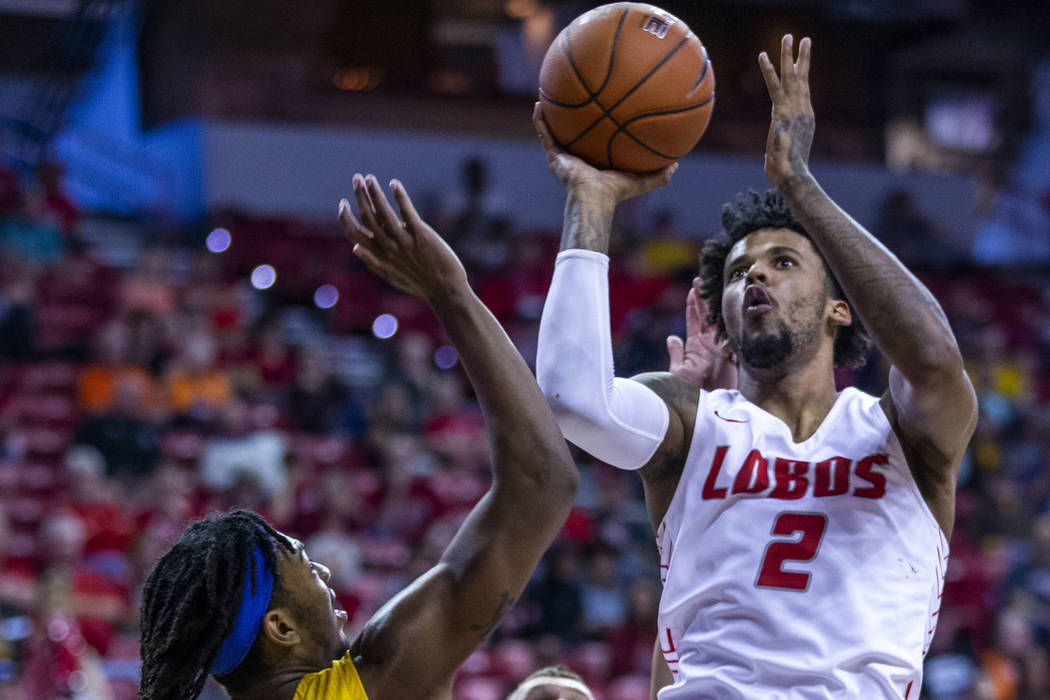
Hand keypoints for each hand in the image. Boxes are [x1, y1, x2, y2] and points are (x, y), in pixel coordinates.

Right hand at [339, 174, 468, 304]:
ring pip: (383, 213)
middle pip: (367, 218)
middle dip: (360, 196)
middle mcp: (388, 248)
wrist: (445, 291)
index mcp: (379, 256)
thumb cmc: (419, 284)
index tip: (344, 203)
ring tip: (369, 178)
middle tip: (357, 178)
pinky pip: (407, 213)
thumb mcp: (391, 277)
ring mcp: (404, 242)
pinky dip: (400, 197)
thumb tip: (355, 248)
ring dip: (374, 193)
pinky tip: (394, 184)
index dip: (345, 217)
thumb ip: (373, 262)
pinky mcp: (421, 235)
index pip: (354, 234)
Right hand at [533, 103, 676, 206]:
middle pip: (574, 133)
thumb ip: (659, 174)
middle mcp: (578, 158)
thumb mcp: (641, 180)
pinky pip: (545, 135)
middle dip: (573, 118)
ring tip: (547, 95)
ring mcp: (563, 157)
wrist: (594, 198)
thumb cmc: (616, 192)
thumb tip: (677, 164)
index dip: (596, 128)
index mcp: (595, 162)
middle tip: (575, 99)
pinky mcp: (554, 157)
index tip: (600, 110)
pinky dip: (540, 121)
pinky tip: (538, 104)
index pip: (595, 142)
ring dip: (551, 115)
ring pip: (555, 132)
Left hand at [667, 279, 736, 389]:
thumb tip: (672, 337)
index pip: (694, 319)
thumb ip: (676, 354)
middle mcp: (709, 344)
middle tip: (704, 279)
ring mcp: (722, 347)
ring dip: (719, 305)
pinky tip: (735, 307)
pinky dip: (734, 322)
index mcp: (695, 345)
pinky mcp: (733, 354)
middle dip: (706, 298)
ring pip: (721, 321)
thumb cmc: (687, 391)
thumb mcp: (679, 371)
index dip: (694, 303)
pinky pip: (734, 334)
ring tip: (718, 286)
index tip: (693, 287)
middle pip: (708, 316)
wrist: (706, 405)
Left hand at [759, 35, 814, 189]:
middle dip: (801, 57)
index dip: (800, 74)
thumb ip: (776, 147)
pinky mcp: (782, 112)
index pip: (801, 91)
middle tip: (802, 38)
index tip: (799, 60)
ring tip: (788, 35)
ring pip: (791, 76)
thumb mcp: (780, 155)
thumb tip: (772, 152)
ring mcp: (794, 109)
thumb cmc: (786, 172)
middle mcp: (802, 110)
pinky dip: (768, 70)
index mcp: (803, 118)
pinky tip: (762, 55)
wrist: (793, 177)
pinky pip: (774, 86)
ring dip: (788, 54)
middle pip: (801, 78)